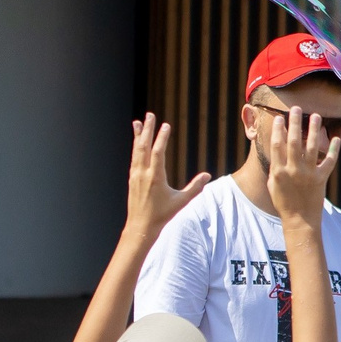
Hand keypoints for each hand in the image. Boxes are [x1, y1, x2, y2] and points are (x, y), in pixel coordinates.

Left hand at [124, 113, 209, 241]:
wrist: (141, 226)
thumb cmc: (162, 214)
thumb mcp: (181, 201)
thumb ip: (195, 187)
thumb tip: (208, 176)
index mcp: (155, 177)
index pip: (158, 152)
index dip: (162, 138)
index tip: (166, 125)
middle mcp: (143, 174)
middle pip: (144, 146)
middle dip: (147, 129)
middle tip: (150, 115)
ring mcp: (135, 175)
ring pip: (136, 151)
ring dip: (138, 135)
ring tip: (138, 122)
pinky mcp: (132, 179)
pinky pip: (134, 158)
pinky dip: (135, 147)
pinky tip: (137, 141)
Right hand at [263, 108, 340, 218]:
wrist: (300, 220)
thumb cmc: (284, 202)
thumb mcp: (273, 184)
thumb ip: (276, 167)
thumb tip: (276, 149)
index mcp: (278, 171)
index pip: (277, 145)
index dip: (278, 129)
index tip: (280, 118)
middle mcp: (293, 171)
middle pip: (293, 141)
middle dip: (295, 123)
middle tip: (297, 108)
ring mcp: (308, 174)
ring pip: (312, 147)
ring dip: (314, 130)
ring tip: (316, 116)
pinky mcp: (321, 179)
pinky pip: (329, 161)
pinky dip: (333, 149)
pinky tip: (336, 137)